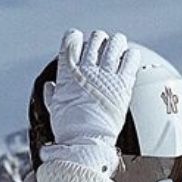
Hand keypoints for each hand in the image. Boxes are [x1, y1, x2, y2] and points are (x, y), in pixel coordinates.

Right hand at [44, 29, 140, 147]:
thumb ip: (52, 95)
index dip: (76, 39)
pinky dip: (131, 56)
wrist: (85, 144)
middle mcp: (87, 68)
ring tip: (118, 52)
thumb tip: (50, 87)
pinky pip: (131, 58)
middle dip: (100, 42)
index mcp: (69, 70)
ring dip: (117, 45)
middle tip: (103, 51)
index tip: (80, 45)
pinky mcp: (123, 84)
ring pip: (115, 42)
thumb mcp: (55, 109)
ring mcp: (106, 74)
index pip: (71, 38)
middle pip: (96, 38)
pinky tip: (129, 61)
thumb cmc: (69, 131)